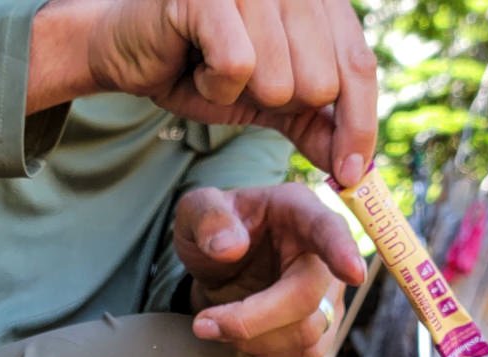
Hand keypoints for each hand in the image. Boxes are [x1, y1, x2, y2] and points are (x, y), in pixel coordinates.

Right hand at [77, 0, 377, 185]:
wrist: (128, 50)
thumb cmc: (201, 66)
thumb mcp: (270, 101)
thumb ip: (317, 125)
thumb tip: (357, 169)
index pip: (359, 66)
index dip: (359, 125)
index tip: (349, 175)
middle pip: (320, 82)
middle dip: (277, 103)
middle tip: (241, 79)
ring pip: (279, 79)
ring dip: (240, 93)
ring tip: (213, 68)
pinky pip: (237, 65)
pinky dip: (214, 84)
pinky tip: (195, 63)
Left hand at [175, 183, 363, 356]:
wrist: (219, 267)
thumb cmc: (213, 231)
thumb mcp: (196, 210)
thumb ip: (206, 217)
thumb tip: (229, 247)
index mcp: (297, 210)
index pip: (328, 229)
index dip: (342, 251)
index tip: (353, 273)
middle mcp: (321, 251)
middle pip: (307, 297)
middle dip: (252, 320)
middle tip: (202, 325)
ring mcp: (329, 292)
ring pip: (306, 333)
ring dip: (252, 339)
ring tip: (219, 323)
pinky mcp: (325, 325)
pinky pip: (307, 353)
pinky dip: (266, 353)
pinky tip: (244, 334)